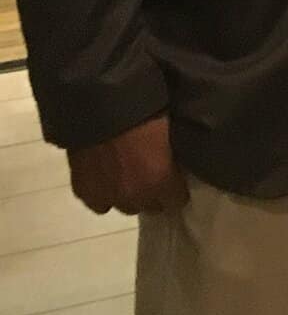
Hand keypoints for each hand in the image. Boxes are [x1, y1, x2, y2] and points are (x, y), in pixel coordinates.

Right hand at [67, 115, 185, 216]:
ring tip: (128, 176)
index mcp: (161, 180)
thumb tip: (176, 161)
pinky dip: (103, 193)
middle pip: (149, 206)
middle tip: (152, 174)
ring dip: (128, 195)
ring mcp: (107, 196)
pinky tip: (105, 178)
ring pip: (124, 207)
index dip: (177, 190)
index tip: (177, 180)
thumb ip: (173, 155)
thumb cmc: (145, 110)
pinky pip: (98, 202)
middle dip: (153, 193)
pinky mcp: (83, 191)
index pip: (176, 202)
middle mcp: (135, 195)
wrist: (99, 107)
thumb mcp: (170, 131)